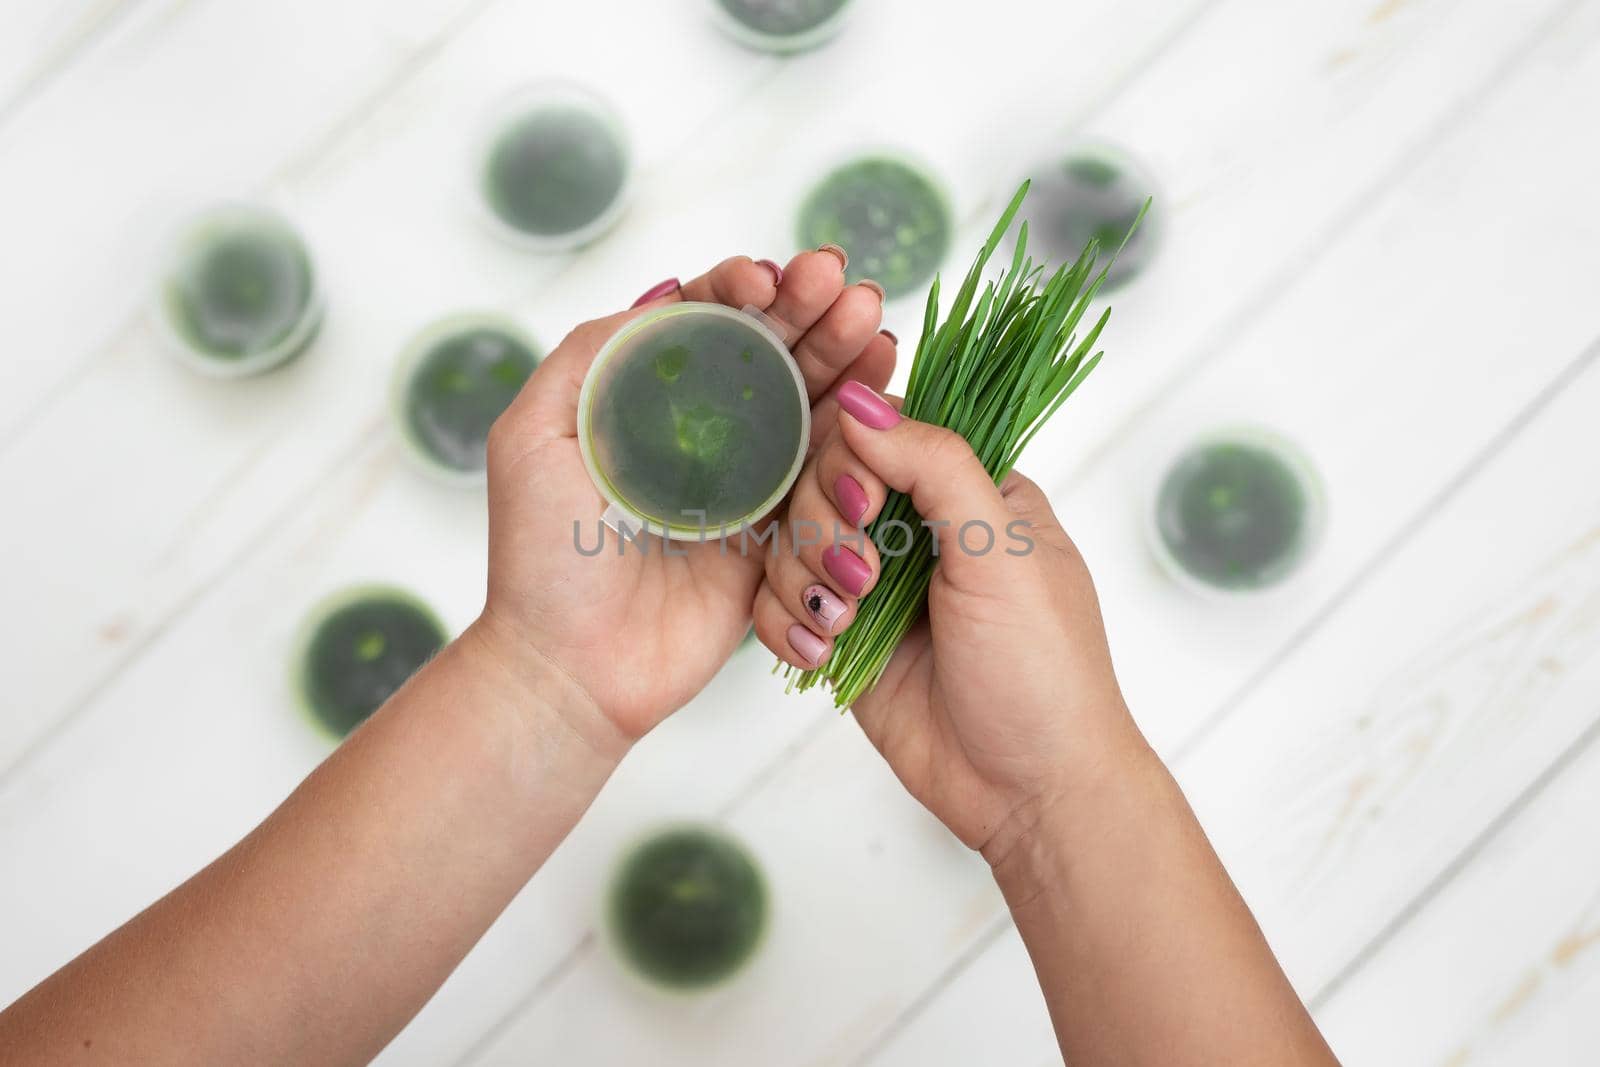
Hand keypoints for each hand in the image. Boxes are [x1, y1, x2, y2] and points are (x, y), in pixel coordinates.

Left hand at [476, 253, 895, 749]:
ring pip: (805, 400)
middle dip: (806, 310)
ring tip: (874, 318)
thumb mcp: (533, 437)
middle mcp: (699, 431)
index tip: (766, 278)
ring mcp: (744, 480)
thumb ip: (589, 356)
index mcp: (642, 398)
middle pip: (764, 352)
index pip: (701, 323)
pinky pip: (825, 472)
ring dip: (842, 354)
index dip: (738, 289)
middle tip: (845, 280)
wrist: (573, 669)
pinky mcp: (778, 532)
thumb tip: (667, 294)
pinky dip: (858, 426)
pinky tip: (881, 382)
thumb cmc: (540, 558)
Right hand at [754, 384, 1144, 862]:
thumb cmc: (1042, 668)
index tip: (867, 508)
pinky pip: (778, 607)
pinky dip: (785, 626)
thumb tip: (863, 401)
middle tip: (862, 580)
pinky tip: (820, 654)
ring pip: (791, 543)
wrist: (1029, 790)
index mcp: (969, 492)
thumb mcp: (998, 550)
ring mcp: (874, 586)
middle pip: (823, 483)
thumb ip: (934, 466)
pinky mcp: (842, 640)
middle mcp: (917, 531)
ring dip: (803, 581)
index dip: (854, 459)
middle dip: (825, 529)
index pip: (883, 433)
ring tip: (843, 626)